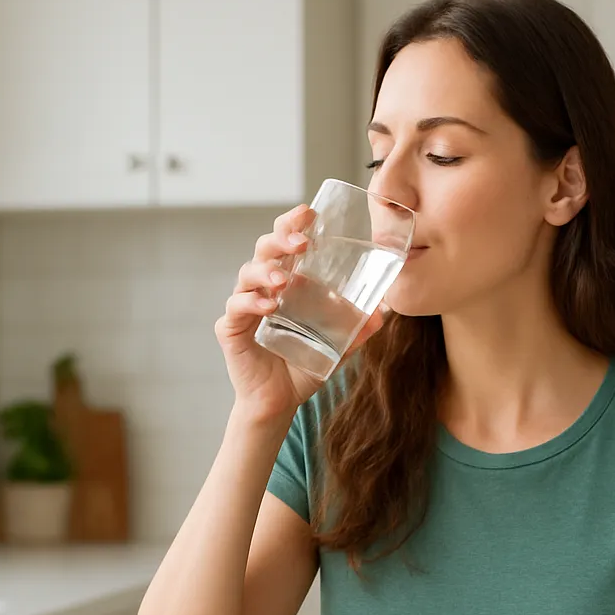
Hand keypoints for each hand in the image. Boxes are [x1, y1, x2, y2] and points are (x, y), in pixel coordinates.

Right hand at [217, 204, 385, 421]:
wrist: (279, 403)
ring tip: (284, 280)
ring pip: (247, 274)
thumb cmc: (302, 367)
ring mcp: (244, 306)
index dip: (293, 224)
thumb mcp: (336, 346)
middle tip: (301, 242)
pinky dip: (251, 302)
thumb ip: (356, 330)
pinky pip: (236, 308)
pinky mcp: (231, 329)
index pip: (285, 243)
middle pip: (265, 249)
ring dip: (266, 272)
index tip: (309, 212)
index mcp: (286, 282)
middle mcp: (262, 288)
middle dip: (281, 239)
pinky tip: (268, 306)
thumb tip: (383, 311)